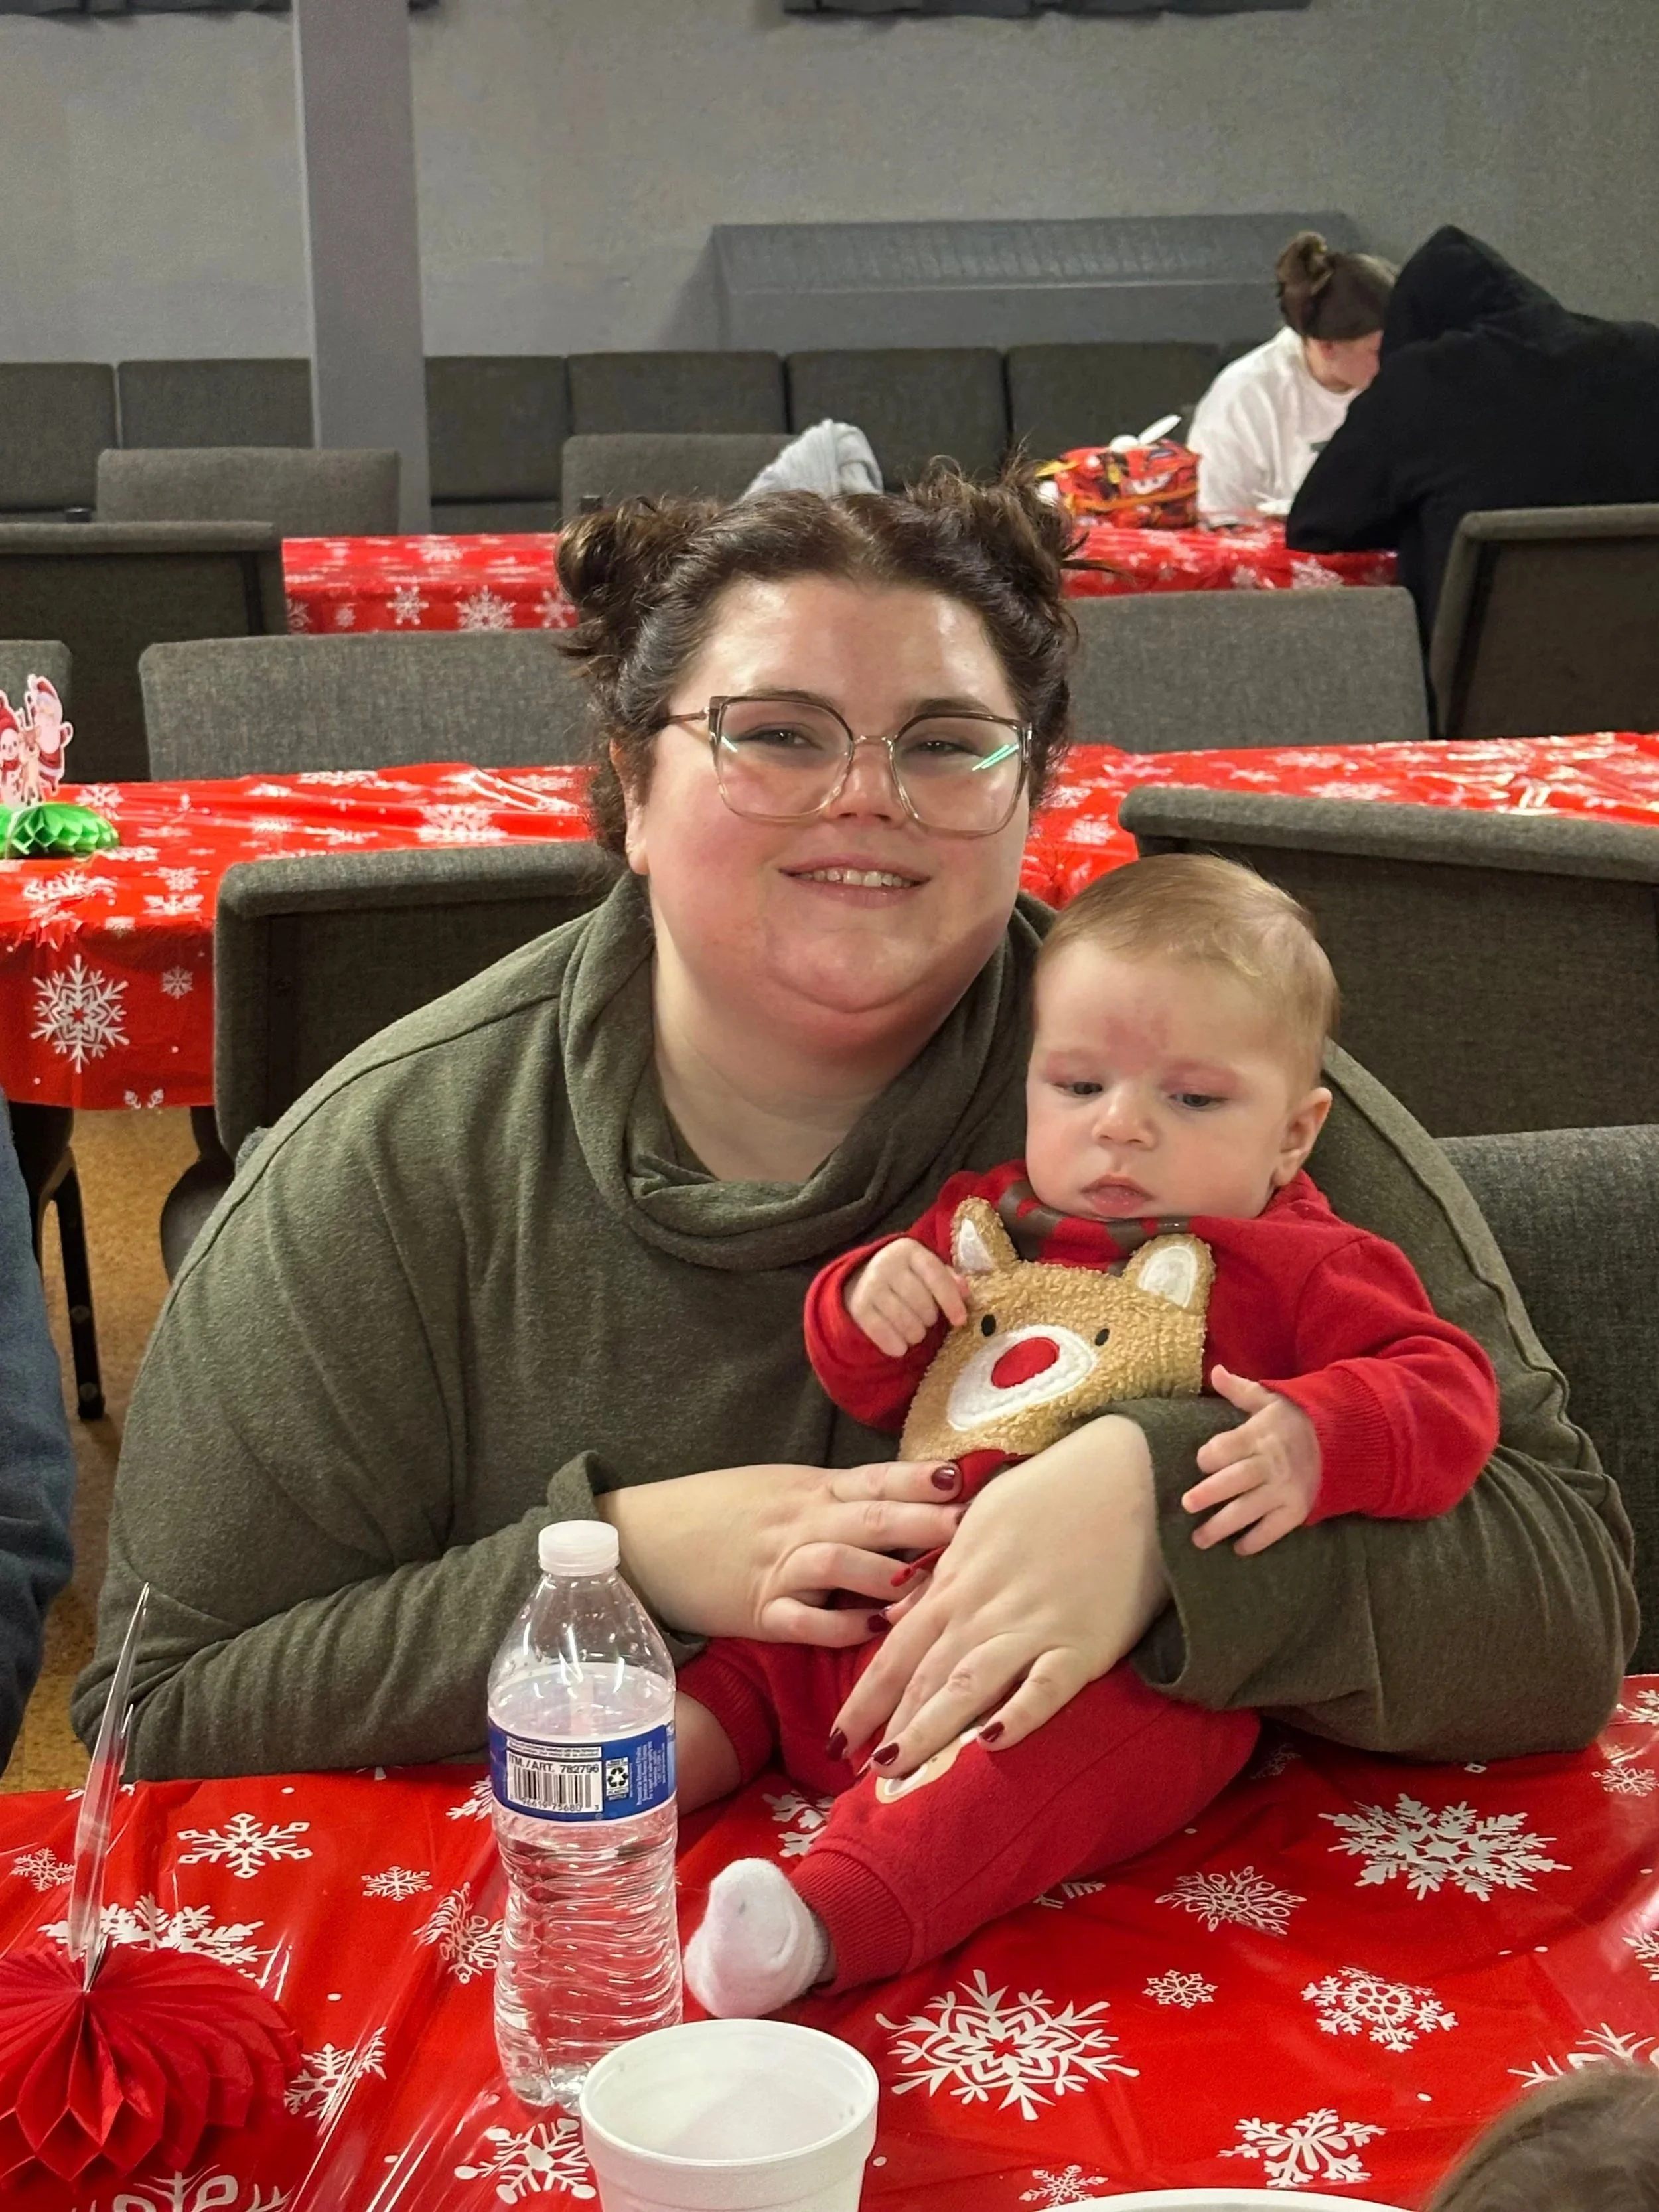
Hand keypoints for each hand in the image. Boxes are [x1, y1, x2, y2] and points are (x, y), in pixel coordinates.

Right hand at [599, 1457, 962, 1646]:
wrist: (646, 1538)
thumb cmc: (723, 1513)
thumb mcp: (783, 1490)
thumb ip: (839, 1498)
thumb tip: (909, 1502)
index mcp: (811, 1489)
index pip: (873, 1477)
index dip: (916, 1478)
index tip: (961, 1477)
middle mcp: (799, 1522)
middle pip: (867, 1516)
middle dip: (920, 1522)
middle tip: (967, 1527)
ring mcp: (777, 1566)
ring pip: (835, 1563)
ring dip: (880, 1573)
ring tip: (923, 1583)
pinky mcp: (756, 1610)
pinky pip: (801, 1619)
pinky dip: (837, 1625)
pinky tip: (872, 1631)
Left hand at [829, 1415, 1166, 1775]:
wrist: (1132, 1474)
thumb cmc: (1056, 1491)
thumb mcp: (983, 1520)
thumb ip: (945, 1570)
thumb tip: (905, 1610)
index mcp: (958, 1579)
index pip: (896, 1650)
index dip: (864, 1698)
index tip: (838, 1740)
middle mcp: (984, 1607)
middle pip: (923, 1676)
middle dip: (887, 1727)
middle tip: (859, 1775)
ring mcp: (1033, 1625)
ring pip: (968, 1686)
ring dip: (928, 1731)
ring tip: (896, 1772)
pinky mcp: (1084, 1643)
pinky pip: (1045, 1685)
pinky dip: (1018, 1714)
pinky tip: (990, 1744)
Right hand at [845, 1238, 968, 1357]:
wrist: (861, 1278)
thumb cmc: (905, 1277)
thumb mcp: (926, 1270)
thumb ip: (948, 1279)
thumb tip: (965, 1293)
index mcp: (910, 1251)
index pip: (935, 1275)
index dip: (950, 1300)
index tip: (960, 1321)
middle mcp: (887, 1264)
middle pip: (920, 1300)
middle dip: (929, 1318)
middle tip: (928, 1321)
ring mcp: (870, 1285)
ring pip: (902, 1319)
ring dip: (915, 1333)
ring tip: (916, 1333)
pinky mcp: (858, 1306)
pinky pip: (880, 1331)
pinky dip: (895, 1344)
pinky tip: (901, 1347)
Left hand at [1183, 1366, 1320, 1554]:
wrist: (1347, 1439)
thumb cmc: (1298, 1418)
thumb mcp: (1271, 1400)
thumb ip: (1240, 1390)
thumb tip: (1215, 1371)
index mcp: (1261, 1435)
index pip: (1230, 1446)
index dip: (1212, 1454)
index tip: (1201, 1462)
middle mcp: (1271, 1464)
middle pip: (1236, 1481)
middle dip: (1210, 1494)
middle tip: (1187, 1505)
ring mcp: (1285, 1489)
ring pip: (1249, 1510)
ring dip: (1223, 1527)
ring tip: (1199, 1540)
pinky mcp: (1298, 1509)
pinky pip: (1275, 1529)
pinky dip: (1257, 1541)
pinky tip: (1238, 1548)